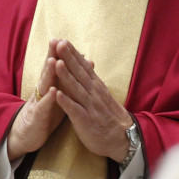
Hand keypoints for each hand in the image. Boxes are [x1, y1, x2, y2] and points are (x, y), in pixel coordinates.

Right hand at [7, 40, 65, 160]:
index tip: (65, 38)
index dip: (59, 53)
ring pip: (43, 85)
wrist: (27, 135)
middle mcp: (42, 91)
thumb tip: (82, 64)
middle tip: (56, 41)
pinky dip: (48, 99)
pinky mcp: (37, 117)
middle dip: (52, 56)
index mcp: (49, 85)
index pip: (55, 67)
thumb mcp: (57, 95)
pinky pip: (43, 107)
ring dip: (48, 73)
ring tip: (53, 61)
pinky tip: (53, 91)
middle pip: (48, 71)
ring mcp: (38, 102)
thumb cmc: (45, 113)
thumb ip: (67, 80)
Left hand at [52, 39, 131, 160]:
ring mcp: (90, 107)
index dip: (73, 54)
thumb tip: (89, 63)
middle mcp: (94, 93)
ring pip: (76, 89)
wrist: (122, 138)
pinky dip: (66, 102)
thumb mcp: (102, 95)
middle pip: (79, 73)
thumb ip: (93, 80)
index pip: (84, 66)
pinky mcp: (86, 121)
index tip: (63, 40)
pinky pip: (75, 110)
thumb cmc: (109, 117)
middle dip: (68, 58)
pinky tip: (56, 94)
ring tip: (56, 63)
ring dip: (66, 76)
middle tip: (59, 43)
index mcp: (96, 87)